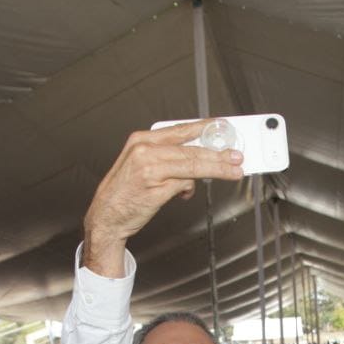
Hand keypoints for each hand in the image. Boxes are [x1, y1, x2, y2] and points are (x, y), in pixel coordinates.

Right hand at [82, 121, 244, 276]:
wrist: (106, 216)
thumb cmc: (125, 192)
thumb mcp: (141, 164)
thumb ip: (167, 156)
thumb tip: (197, 156)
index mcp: (142, 140)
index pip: (181, 130)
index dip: (205, 128)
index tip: (222, 127)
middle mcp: (145, 151)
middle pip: (191, 149)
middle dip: (219, 153)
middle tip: (237, 157)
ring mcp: (150, 169)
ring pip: (193, 164)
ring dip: (217, 169)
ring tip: (233, 172)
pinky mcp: (156, 189)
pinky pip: (184, 184)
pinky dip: (189, 189)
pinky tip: (186, 193)